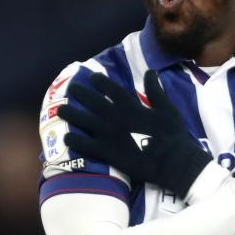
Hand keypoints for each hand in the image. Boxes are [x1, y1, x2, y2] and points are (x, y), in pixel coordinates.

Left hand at [58, 69, 210, 196]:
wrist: (173, 162)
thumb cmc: (173, 135)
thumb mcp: (168, 108)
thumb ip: (156, 90)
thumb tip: (150, 72)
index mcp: (131, 106)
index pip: (111, 88)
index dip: (100, 81)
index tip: (92, 77)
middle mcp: (116, 117)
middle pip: (92, 101)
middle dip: (80, 93)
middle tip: (71, 89)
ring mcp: (109, 135)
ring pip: (84, 121)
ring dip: (71, 114)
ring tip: (61, 110)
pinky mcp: (107, 152)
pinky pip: (85, 144)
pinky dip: (75, 140)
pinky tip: (67, 137)